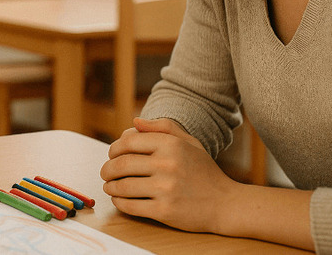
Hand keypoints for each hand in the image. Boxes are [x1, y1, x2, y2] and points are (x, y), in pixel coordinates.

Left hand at [99, 117, 237, 232]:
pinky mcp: (165, 210)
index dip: (114, 149)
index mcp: (170, 144)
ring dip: (110, 187)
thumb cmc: (204, 171)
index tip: (111, 155)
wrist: (226, 203)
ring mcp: (166, 189)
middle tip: (105, 173)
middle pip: (121, 164)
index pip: (128, 142)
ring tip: (109, 186)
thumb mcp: (189, 142)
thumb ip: (163, 127)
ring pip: (123, 186)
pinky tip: (119, 200)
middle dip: (107, 169)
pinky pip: (131, 206)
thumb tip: (134, 122)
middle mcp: (167, 164)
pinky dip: (119, 203)